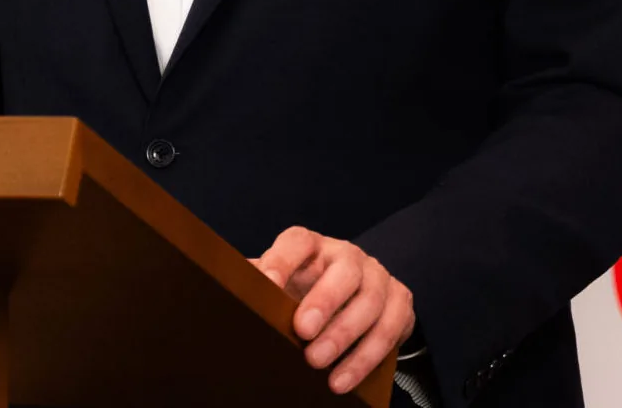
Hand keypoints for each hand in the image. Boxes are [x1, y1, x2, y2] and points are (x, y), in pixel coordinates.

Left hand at [252, 227, 413, 394]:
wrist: (348, 304)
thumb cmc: (301, 297)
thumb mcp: (278, 289)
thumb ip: (254, 289)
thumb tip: (220, 296)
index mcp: (312, 248)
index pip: (298, 242)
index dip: (283, 259)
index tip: (267, 282)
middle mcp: (348, 256)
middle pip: (344, 271)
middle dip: (326, 301)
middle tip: (303, 332)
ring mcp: (378, 276)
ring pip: (371, 302)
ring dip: (345, 336)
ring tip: (318, 365)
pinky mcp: (400, 300)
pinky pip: (392, 327)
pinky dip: (367, 356)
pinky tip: (342, 379)